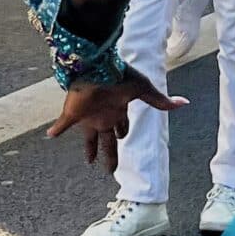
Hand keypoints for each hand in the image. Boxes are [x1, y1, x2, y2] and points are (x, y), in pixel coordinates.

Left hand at [47, 69, 179, 170]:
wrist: (96, 66)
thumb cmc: (120, 76)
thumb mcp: (143, 90)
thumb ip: (160, 101)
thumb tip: (184, 103)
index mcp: (118, 110)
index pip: (122, 126)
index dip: (123, 133)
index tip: (124, 138)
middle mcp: (103, 115)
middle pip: (108, 140)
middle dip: (111, 153)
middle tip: (110, 169)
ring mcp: (87, 115)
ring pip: (88, 139)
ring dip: (89, 149)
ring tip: (89, 162)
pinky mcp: (72, 113)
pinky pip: (62, 125)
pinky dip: (56, 130)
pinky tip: (50, 136)